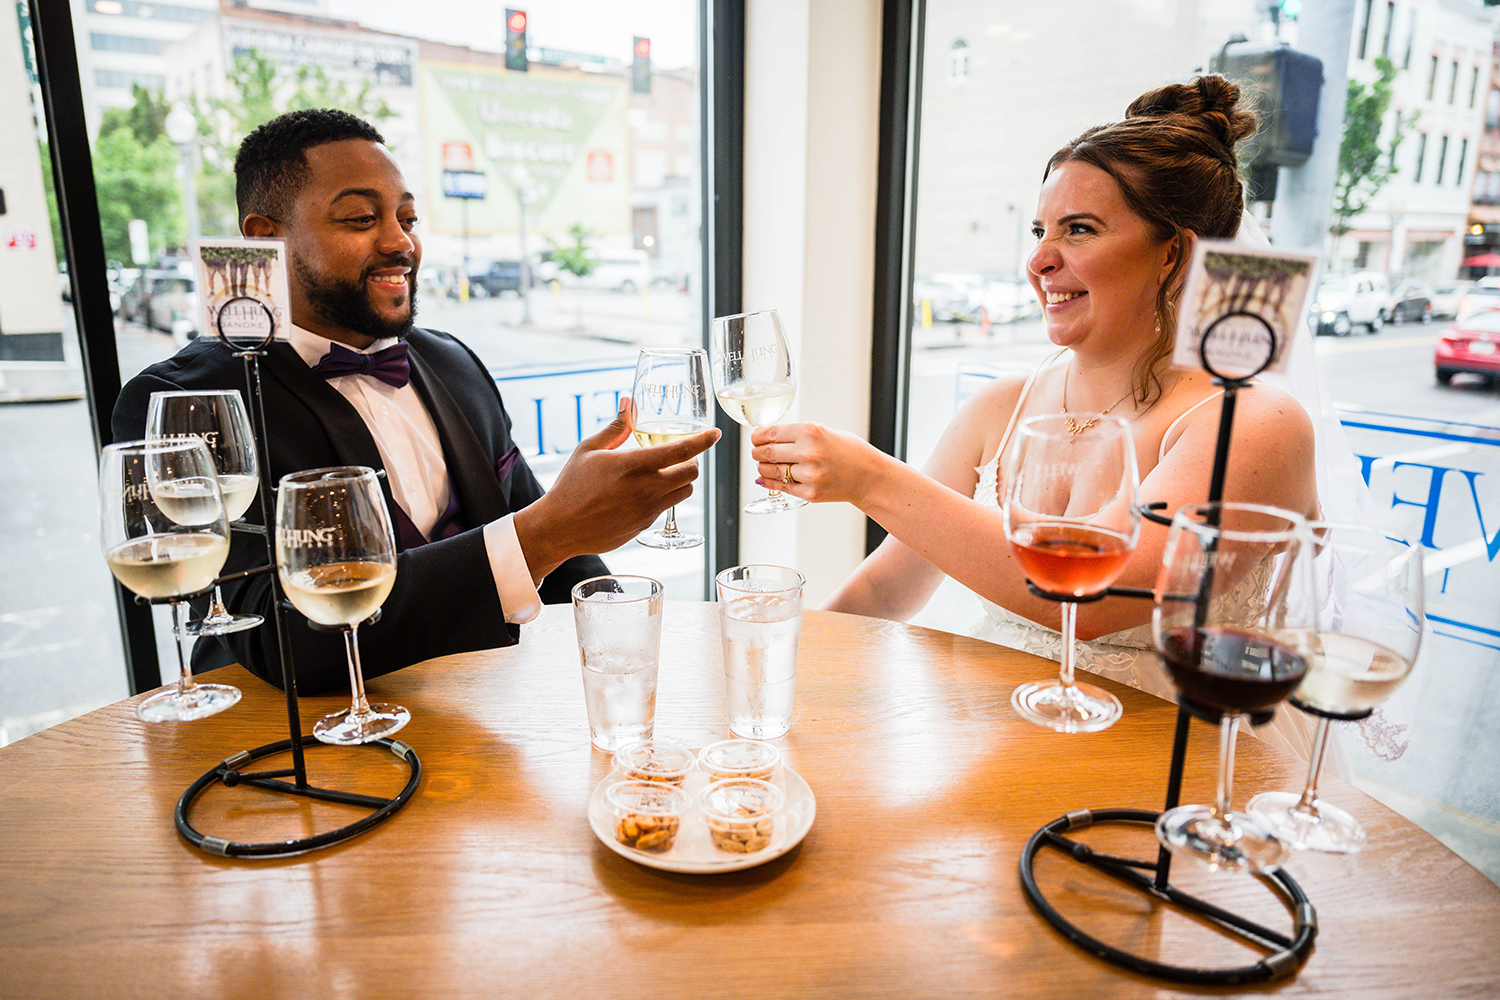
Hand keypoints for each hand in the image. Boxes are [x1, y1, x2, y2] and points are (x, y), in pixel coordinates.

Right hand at [514, 398, 718, 576]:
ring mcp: (648, 510)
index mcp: (635, 465)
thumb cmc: (571, 485)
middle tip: (677, 457)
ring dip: (680, 481)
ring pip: (684, 492)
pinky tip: (642, 494)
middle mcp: (647, 488)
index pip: (681, 450)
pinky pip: (666, 508)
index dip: (703, 441)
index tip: (715, 434)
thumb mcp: (589, 450)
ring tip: (662, 475)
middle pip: (691, 473)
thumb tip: (629, 403)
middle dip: (690, 462)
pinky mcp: (645, 525)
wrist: (560, 527)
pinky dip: (663, 498)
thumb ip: (616, 428)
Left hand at [749, 423, 888, 505]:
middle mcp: (809, 453)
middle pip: (767, 452)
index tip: (755, 438)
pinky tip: (766, 478)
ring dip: (762, 467)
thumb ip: (798, 435)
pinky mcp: (810, 493)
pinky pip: (781, 487)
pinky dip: (770, 482)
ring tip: (764, 464)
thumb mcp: (824, 432)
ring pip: (771, 471)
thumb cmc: (849, 452)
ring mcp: (809, 475)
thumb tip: (768, 439)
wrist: (869, 476)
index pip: (771, 433)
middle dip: (757, 452)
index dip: (758, 437)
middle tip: (757, 452)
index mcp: (811, 432)